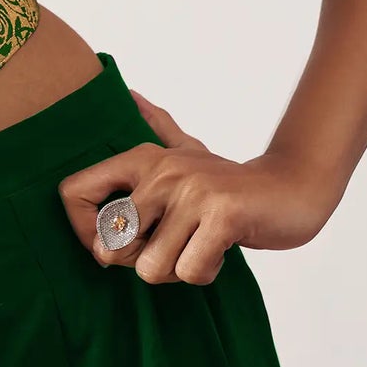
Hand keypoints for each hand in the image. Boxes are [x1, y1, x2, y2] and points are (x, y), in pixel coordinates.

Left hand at [57, 86, 334, 285]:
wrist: (294, 187)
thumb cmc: (232, 183)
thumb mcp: (189, 149)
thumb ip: (158, 125)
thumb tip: (129, 94)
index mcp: (142, 158)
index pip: (72, 193)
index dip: (82, 231)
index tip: (111, 248)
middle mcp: (161, 171)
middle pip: (113, 248)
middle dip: (141, 263)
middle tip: (173, 248)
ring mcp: (191, 191)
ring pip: (151, 267)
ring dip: (178, 270)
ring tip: (200, 246)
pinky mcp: (221, 215)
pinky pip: (189, 271)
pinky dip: (205, 272)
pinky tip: (218, 251)